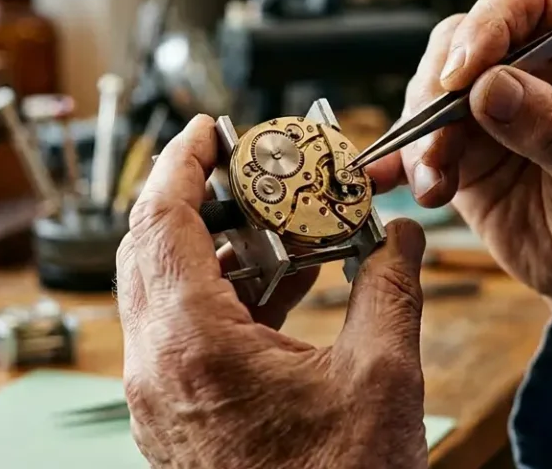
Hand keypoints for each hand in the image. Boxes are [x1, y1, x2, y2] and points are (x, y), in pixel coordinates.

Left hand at [117, 115, 430, 467]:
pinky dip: (223, 299)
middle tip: (246, 171)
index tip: (206, 129)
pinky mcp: (176, 422)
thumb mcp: (382, 379)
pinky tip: (284, 291)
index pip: (159, 219)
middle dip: (197, 198)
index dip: (180, 161)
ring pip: (163, 293)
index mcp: (191, 344)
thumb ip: (390, 288)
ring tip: (282, 232)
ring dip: (216, 251)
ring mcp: (158, 400)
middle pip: (149, 249)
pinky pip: (181, 336)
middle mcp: (155, 369)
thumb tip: (402, 236)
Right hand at [365, 0, 551, 425]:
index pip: (525, 0)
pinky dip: (401, 161)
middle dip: (439, 88)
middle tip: (438, 141)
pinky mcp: (462, 149)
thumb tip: (488, 86)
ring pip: (431, 89)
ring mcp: (491, 106)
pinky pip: (417, 140)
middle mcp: (534, 65)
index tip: (461, 76)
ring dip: (421, 135)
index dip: (487, 24)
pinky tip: (394, 182)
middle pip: (462, 39)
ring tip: (436, 184)